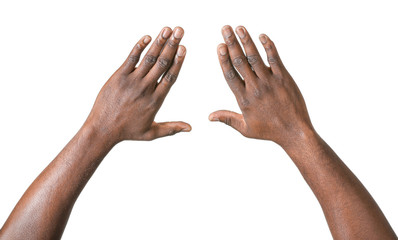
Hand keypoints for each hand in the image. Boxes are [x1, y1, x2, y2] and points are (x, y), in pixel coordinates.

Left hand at [85, 27, 190, 142]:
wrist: (103, 129)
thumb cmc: (128, 132)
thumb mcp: (152, 133)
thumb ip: (172, 128)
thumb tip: (190, 128)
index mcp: (156, 100)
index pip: (170, 76)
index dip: (178, 61)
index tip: (184, 48)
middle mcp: (145, 88)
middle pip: (162, 63)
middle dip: (172, 45)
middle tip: (180, 31)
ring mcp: (132, 81)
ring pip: (149, 59)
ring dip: (159, 42)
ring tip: (168, 29)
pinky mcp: (119, 77)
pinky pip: (131, 58)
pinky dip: (139, 47)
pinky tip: (147, 37)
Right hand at [209, 25, 313, 146]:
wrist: (294, 132)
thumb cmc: (269, 131)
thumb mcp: (245, 129)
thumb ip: (227, 119)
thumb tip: (209, 117)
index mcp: (244, 99)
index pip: (230, 75)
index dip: (223, 59)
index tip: (219, 46)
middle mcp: (256, 88)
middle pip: (240, 62)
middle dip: (231, 43)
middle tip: (225, 29)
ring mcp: (270, 82)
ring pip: (255, 58)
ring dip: (247, 41)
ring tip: (239, 28)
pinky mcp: (284, 78)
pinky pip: (275, 59)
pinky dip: (269, 47)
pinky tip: (262, 36)